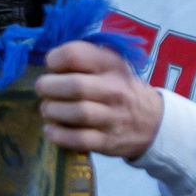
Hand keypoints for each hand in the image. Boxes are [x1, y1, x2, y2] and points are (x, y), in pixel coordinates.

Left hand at [36, 41, 162, 158]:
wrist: (153, 122)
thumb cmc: (121, 88)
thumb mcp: (111, 65)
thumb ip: (84, 60)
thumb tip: (49, 64)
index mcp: (112, 65)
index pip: (76, 54)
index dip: (54, 59)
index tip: (51, 66)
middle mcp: (114, 89)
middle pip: (75, 86)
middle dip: (49, 87)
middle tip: (43, 89)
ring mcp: (113, 117)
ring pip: (76, 113)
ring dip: (52, 111)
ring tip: (48, 109)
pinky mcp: (108, 141)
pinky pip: (79, 139)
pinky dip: (59, 135)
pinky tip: (51, 130)